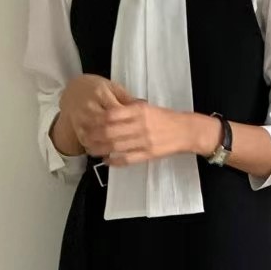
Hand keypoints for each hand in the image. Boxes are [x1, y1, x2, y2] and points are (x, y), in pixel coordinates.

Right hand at [52, 74, 134, 155]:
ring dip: (106, 145)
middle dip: (118, 137)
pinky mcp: (75, 125)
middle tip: (131, 145)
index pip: (116, 111)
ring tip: (119, 151)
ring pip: (94, 135)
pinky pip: (84, 139)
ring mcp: (80, 116)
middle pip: (104, 125)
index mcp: (101, 93)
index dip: (127, 122)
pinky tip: (103, 153)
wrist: (75, 90)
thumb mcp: (114, 89)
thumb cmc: (99, 90)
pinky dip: (94, 147)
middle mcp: (89, 104)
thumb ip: (127, 99)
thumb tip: (145, 105)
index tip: (138, 130)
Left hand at [83, 103, 218, 165]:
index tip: (87, 122)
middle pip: (110, 131)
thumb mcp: (147, 108)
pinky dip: (114, 161)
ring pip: (115, 146)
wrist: (186, 131)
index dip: (96, 120)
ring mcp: (144, 141)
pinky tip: (106, 160)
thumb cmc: (165, 118)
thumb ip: (129, 109)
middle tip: (84, 138)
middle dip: (94, 136)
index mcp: (139, 111)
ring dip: (100, 150)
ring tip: (91, 151)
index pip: (111, 114)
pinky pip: (127, 159)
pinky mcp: (148, 154)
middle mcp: (140, 125)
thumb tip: (108, 111)